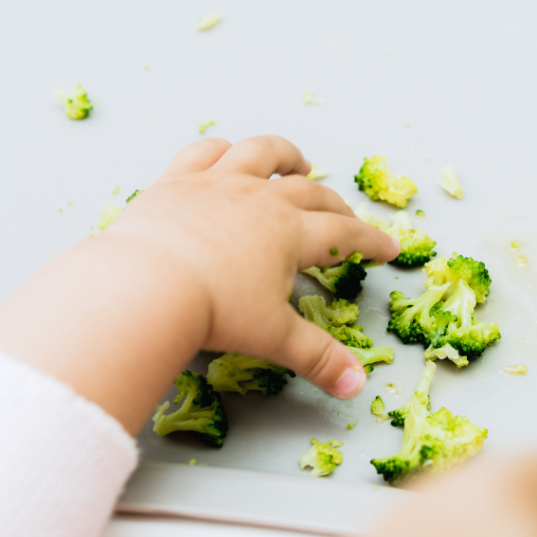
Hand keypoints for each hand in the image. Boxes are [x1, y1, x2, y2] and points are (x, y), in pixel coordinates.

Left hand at [0, 135, 398, 434]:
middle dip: (334, 206)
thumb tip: (356, 386)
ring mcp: (217, 183)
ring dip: (285, 157)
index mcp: (289, 233)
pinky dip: (221, 149)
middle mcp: (259, 198)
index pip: (343, 234)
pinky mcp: (176, 180)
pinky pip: (204, 152)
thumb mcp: (274, 338)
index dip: (369, 241)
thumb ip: (318, 358)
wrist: (148, 284)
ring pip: (260, 154)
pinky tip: (227, 154)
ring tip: (298, 164)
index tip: (388, 247)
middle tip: (346, 218)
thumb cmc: (215, 311)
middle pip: (309, 194)